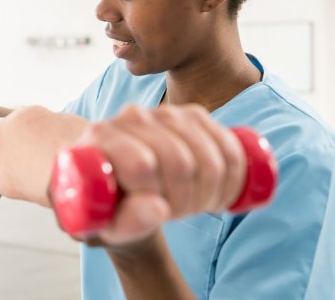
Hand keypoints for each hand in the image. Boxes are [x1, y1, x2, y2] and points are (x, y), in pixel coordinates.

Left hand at [78, 104, 245, 245]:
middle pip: (179, 161)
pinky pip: (228, 145)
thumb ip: (126, 221)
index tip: (156, 215)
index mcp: (102, 136)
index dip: (158, 199)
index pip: (142, 165)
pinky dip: (233, 177)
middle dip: (186, 201)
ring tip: (194, 206)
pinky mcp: (193, 115)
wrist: (118, 180)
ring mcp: (165, 111)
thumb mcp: (106, 222)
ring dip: (211, 193)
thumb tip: (158, 210)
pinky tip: (221, 193)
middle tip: (177, 214)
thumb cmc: (107, 204)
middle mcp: (132, 116)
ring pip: (208, 157)